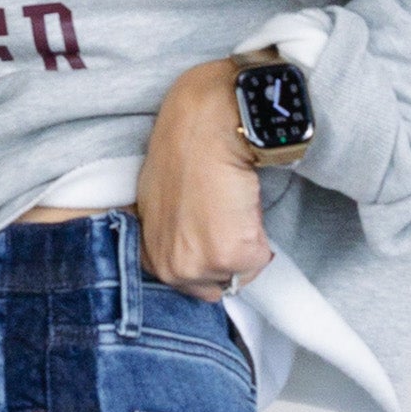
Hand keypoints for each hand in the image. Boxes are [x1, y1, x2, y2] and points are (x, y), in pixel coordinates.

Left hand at [135, 60, 269, 299]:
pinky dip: (261, 233)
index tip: (213, 227)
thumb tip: (201, 239)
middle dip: (229, 254)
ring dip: (246, 242)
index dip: (210, 254)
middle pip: (217, 285)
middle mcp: (168, 268)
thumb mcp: (162, 201)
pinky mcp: (229, 257)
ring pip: (240, 273)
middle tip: (225, 212)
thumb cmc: (184, 149)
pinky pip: (260, 259)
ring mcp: (197, 265)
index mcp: (149, 255)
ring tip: (232, 204)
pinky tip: (243, 201)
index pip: (191, 282)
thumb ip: (175, 233)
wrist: (204, 126)